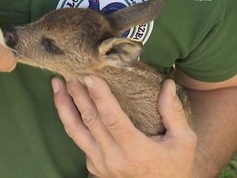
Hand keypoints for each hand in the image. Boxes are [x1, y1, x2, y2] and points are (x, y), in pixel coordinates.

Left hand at [52, 76, 196, 177]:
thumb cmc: (173, 167)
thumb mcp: (183, 142)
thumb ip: (174, 113)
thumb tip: (167, 84)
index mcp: (136, 151)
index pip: (113, 119)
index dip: (99, 97)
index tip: (89, 77)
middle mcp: (113, 157)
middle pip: (89, 121)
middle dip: (77, 94)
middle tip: (70, 72)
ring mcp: (99, 163)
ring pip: (74, 130)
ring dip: (63, 105)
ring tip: (57, 84)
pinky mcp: (92, 165)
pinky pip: (77, 138)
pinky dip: (69, 118)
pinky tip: (66, 102)